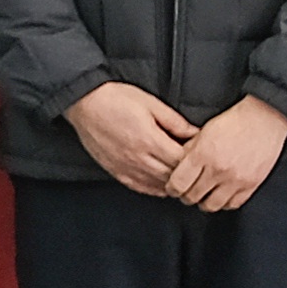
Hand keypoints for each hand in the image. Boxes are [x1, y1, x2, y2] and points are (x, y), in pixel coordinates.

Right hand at [66, 81, 201, 193]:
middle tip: (195, 168)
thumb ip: (175, 122)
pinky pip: (140, 187)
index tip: (201, 154)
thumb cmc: (116, 99)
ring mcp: (125, 167)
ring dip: (172, 183)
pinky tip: (162, 184)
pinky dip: (154, 188)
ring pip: (157, 186)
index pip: (181, 161)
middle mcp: (138, 158)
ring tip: (182, 177)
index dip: (194, 160)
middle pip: (171, 176)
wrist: (85, 103)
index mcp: (149, 140)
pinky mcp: (115, 171)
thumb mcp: (151, 104)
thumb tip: (195, 133)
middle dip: (186, 173)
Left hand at [164, 95, 286, 213]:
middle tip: (188, 190)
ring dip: (204, 201)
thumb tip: (177, 168)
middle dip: (186, 195)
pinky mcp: (251, 184)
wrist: (265, 119)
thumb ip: (189, 150)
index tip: (173, 188)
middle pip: (192, 197)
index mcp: (203, 154)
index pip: (178, 183)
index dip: (172, 189)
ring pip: (211, 205)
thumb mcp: (205, 131)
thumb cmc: (235, 121)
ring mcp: (236, 179)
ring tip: (205, 194)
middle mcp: (218, 169)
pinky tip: (222, 194)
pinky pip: (232, 204)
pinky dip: (224, 202)